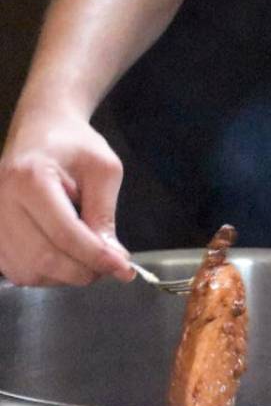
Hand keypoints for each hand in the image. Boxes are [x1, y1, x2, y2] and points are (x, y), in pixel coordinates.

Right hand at [0, 109, 132, 286]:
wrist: (41, 129)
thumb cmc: (75, 144)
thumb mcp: (103, 170)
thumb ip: (104, 214)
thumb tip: (112, 258)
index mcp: (30, 179)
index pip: (64, 233)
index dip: (95, 256)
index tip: (122, 267)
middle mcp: (2, 202)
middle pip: (43, 258)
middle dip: (83, 270)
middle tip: (109, 266)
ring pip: (28, 271)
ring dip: (64, 276)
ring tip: (88, 259)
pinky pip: (16, 270)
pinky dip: (44, 274)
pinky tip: (64, 259)